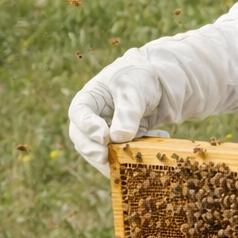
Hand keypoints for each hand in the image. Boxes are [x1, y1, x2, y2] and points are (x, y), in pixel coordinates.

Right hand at [68, 60, 169, 175]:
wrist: (158, 84)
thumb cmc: (138, 79)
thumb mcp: (133, 90)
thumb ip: (127, 112)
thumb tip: (119, 138)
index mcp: (89, 99)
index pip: (79, 114)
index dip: (87, 127)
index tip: (103, 137)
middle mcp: (92, 119)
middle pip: (82, 139)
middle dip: (92, 151)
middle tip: (105, 158)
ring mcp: (105, 134)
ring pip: (100, 153)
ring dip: (116, 158)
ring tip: (138, 154)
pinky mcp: (120, 145)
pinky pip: (122, 157)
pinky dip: (135, 157)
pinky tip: (156, 141)